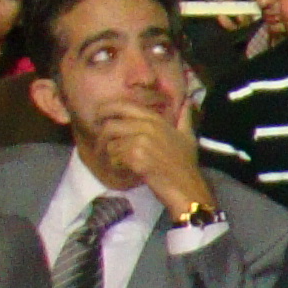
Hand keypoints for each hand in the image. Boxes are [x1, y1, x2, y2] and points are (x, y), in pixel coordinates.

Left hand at [92, 100, 214, 224]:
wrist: (186, 187)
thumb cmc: (186, 164)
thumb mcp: (188, 136)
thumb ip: (185, 118)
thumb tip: (188, 100)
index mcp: (156, 120)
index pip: (124, 106)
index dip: (107, 109)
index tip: (99, 116)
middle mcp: (147, 127)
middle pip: (111, 125)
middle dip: (101, 135)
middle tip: (100, 143)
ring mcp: (141, 142)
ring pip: (111, 143)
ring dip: (110, 153)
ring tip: (116, 159)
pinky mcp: (136, 158)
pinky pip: (114, 157)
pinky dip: (115, 164)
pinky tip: (124, 168)